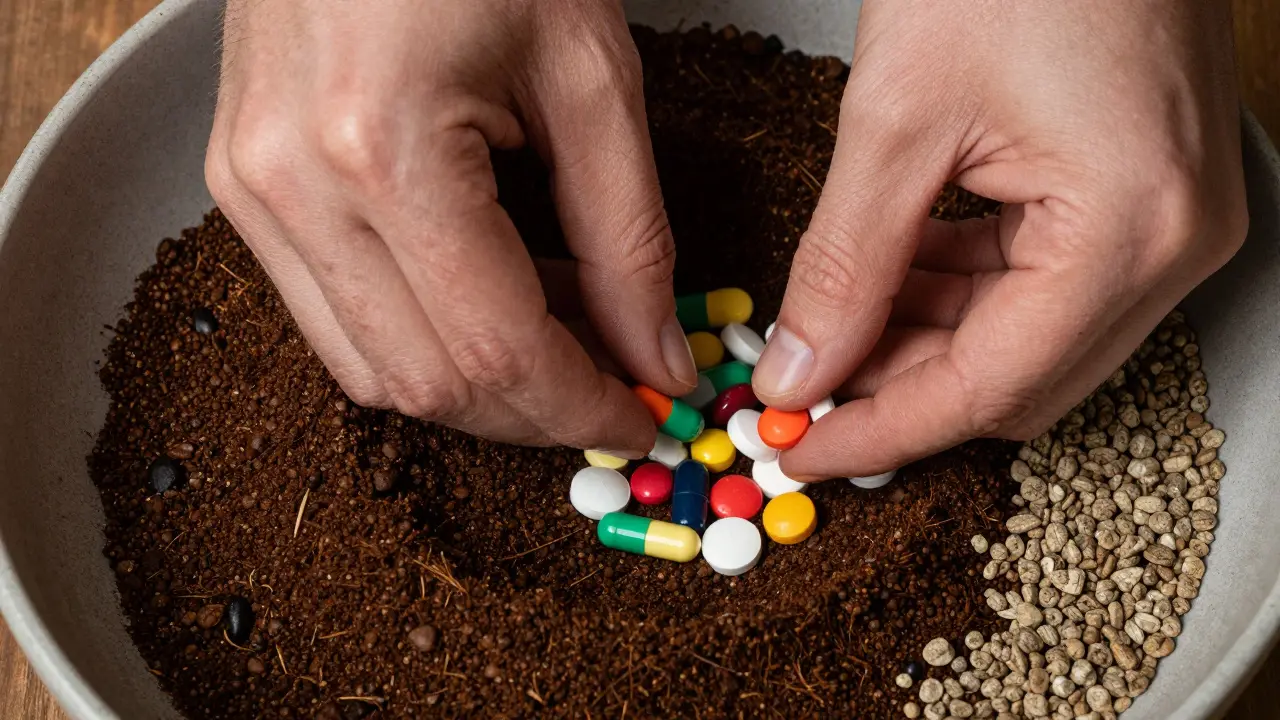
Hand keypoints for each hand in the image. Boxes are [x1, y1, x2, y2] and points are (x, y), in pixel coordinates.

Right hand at [206, 0, 696, 453]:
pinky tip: (491, 296)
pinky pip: (334, 318)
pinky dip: (423, 338)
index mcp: (382, 150)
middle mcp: (292, 186)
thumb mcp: (591, 76)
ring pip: (371, 371)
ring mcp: (251, 190)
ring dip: (477, 383)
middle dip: (534, 412)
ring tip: (560, 332)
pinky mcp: (243, 187)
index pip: (494, 350)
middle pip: (426, 383)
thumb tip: (654, 354)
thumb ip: (628, 237)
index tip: (644, 413)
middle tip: (615, 386)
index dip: (580, 406)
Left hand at [754, 0, 1246, 478]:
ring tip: (835, 324)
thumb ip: (846, 261)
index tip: (799, 446)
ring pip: (1030, 341)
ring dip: (927, 342)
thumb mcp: (899, 116)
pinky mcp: (1147, 198)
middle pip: (1018, 380)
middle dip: (901, 390)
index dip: (882, 431)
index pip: (988, 387)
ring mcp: (1173, 223)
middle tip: (805, 383)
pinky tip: (898, 273)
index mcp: (1129, 229)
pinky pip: (1048, 285)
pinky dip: (965, 293)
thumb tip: (801, 368)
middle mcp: (1174, 244)